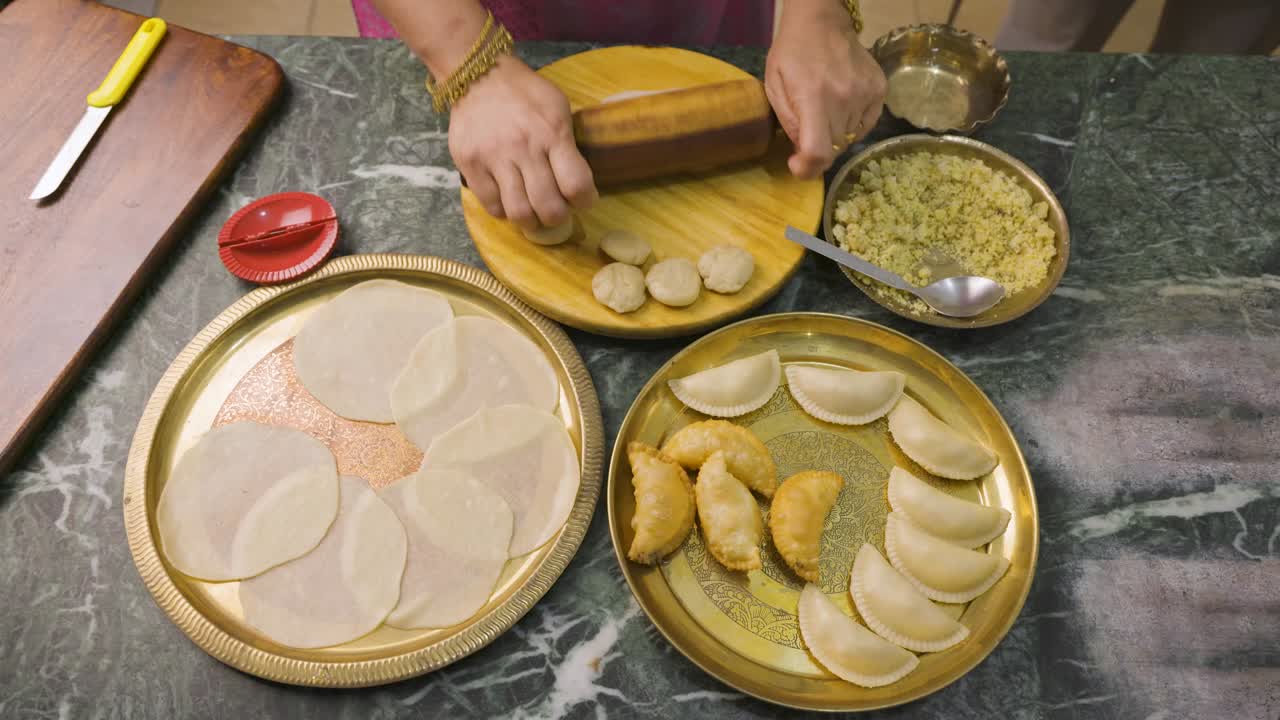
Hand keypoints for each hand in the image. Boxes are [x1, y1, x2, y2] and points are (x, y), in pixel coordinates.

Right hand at [448, 55, 596, 227]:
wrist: (478, 75)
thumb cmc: (524, 92)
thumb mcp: (557, 107)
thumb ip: (567, 143)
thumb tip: (576, 181)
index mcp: (552, 133)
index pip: (576, 185)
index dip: (585, 201)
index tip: (584, 200)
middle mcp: (523, 148)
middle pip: (548, 207)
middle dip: (558, 218)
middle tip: (556, 213)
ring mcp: (494, 158)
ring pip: (519, 212)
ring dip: (531, 221)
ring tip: (534, 215)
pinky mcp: (470, 164)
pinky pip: (491, 205)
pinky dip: (504, 211)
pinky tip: (509, 201)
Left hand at [765, 1, 886, 178]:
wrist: (822, 21)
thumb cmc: (791, 54)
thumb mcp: (775, 87)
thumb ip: (789, 122)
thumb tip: (802, 152)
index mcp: (813, 98)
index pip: (818, 151)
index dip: (808, 169)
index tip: (798, 167)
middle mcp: (844, 99)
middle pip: (834, 147)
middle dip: (818, 147)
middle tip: (808, 130)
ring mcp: (866, 94)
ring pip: (850, 137)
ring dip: (835, 133)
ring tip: (824, 110)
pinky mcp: (879, 90)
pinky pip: (866, 124)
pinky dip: (852, 123)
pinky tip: (841, 106)